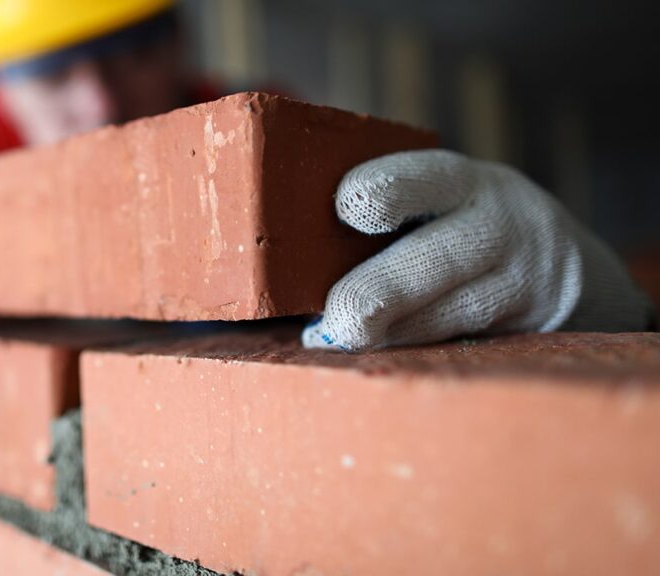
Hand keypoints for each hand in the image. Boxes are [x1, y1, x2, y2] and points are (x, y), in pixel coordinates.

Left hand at [302, 150, 653, 350]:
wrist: (565, 270)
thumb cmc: (456, 232)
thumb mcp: (439, 203)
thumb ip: (383, 217)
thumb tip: (282, 259)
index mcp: (460, 182)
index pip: (423, 177)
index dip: (385, 189)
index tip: (344, 208)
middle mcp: (498, 225)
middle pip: (438, 256)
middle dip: (380, 289)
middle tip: (338, 321)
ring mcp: (523, 279)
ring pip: (455, 312)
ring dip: (393, 335)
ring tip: (339, 346)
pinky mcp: (533, 331)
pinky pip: (472, 347)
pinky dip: (421, 358)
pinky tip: (383, 367)